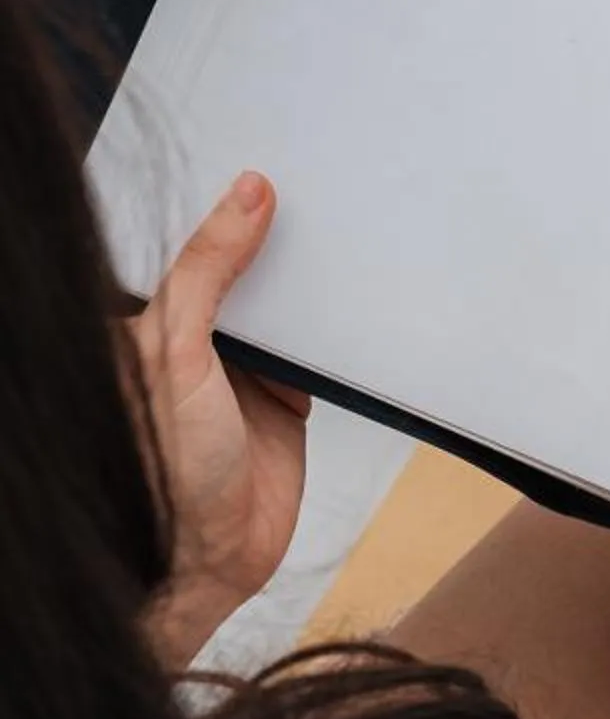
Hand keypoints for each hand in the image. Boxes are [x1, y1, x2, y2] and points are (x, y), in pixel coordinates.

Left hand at [131, 172, 308, 668]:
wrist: (214, 557)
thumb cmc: (169, 465)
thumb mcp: (179, 350)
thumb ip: (208, 272)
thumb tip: (245, 197)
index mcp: (150, 322)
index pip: (185, 245)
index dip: (217, 206)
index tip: (257, 161)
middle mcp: (194, 341)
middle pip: (238, 268)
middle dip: (269, 236)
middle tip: (310, 181)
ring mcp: (241, 369)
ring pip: (281, 304)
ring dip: (305, 283)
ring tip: (337, 226)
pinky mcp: (285, 398)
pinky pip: (316, 350)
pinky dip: (334, 333)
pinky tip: (349, 302)